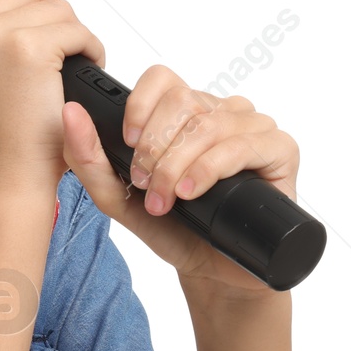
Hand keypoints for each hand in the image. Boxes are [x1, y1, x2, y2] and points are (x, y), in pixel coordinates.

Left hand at [59, 65, 300, 296]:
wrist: (213, 271)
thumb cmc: (173, 229)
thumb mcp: (119, 197)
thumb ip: (88, 158)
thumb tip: (69, 113)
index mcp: (184, 113)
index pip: (162, 79)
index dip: (141, 106)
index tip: (128, 142)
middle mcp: (220, 112)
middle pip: (183, 101)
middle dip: (155, 147)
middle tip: (146, 185)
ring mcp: (253, 127)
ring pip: (210, 123)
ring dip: (178, 165)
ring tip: (167, 200)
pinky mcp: (280, 149)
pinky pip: (244, 143)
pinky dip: (210, 168)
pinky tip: (193, 192)